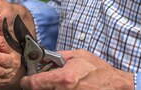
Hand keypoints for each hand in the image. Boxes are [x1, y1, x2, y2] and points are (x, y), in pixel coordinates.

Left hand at [19, 50, 133, 89]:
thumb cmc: (98, 70)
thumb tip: (42, 57)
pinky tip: (63, 86)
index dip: (27, 82)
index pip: (35, 83)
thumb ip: (58, 56)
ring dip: (48, 88)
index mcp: (64, 78)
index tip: (25, 81)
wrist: (115, 85)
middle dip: (38, 85)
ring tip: (58, 82)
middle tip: (41, 80)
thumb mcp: (78, 55)